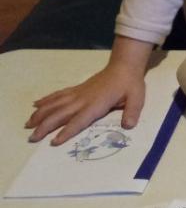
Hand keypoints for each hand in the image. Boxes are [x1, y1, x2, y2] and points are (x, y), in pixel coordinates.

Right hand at [25, 37, 153, 144]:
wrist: (123, 66)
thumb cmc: (130, 84)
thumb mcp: (137, 98)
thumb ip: (132, 112)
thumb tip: (129, 125)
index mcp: (97, 104)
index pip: (79, 120)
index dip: (66, 131)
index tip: (54, 141)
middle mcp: (83, 99)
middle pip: (60, 114)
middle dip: (45, 126)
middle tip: (32, 138)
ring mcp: (78, 93)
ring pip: (55, 104)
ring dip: (40, 114)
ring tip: (27, 124)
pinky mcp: (76, 89)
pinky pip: (58, 95)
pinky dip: (46, 100)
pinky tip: (35, 105)